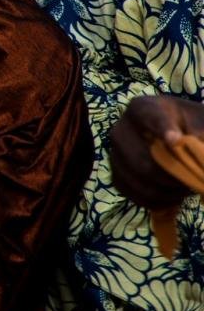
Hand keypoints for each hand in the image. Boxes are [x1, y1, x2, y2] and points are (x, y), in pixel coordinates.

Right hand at [110, 94, 203, 208]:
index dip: (162, 129)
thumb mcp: (199, 121)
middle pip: (143, 161)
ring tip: (185, 189)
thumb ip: (200, 130)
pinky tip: (172, 196)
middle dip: (173, 177)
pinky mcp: (116, 174)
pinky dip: (157, 201)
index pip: (150, 118)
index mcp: (142, 108)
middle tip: (193, 182)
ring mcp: (115, 154)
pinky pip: (134, 194)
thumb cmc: (187, 125)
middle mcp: (120, 129)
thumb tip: (197, 147)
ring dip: (168, 192)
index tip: (175, 140)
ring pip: (140, 182)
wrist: (171, 135)